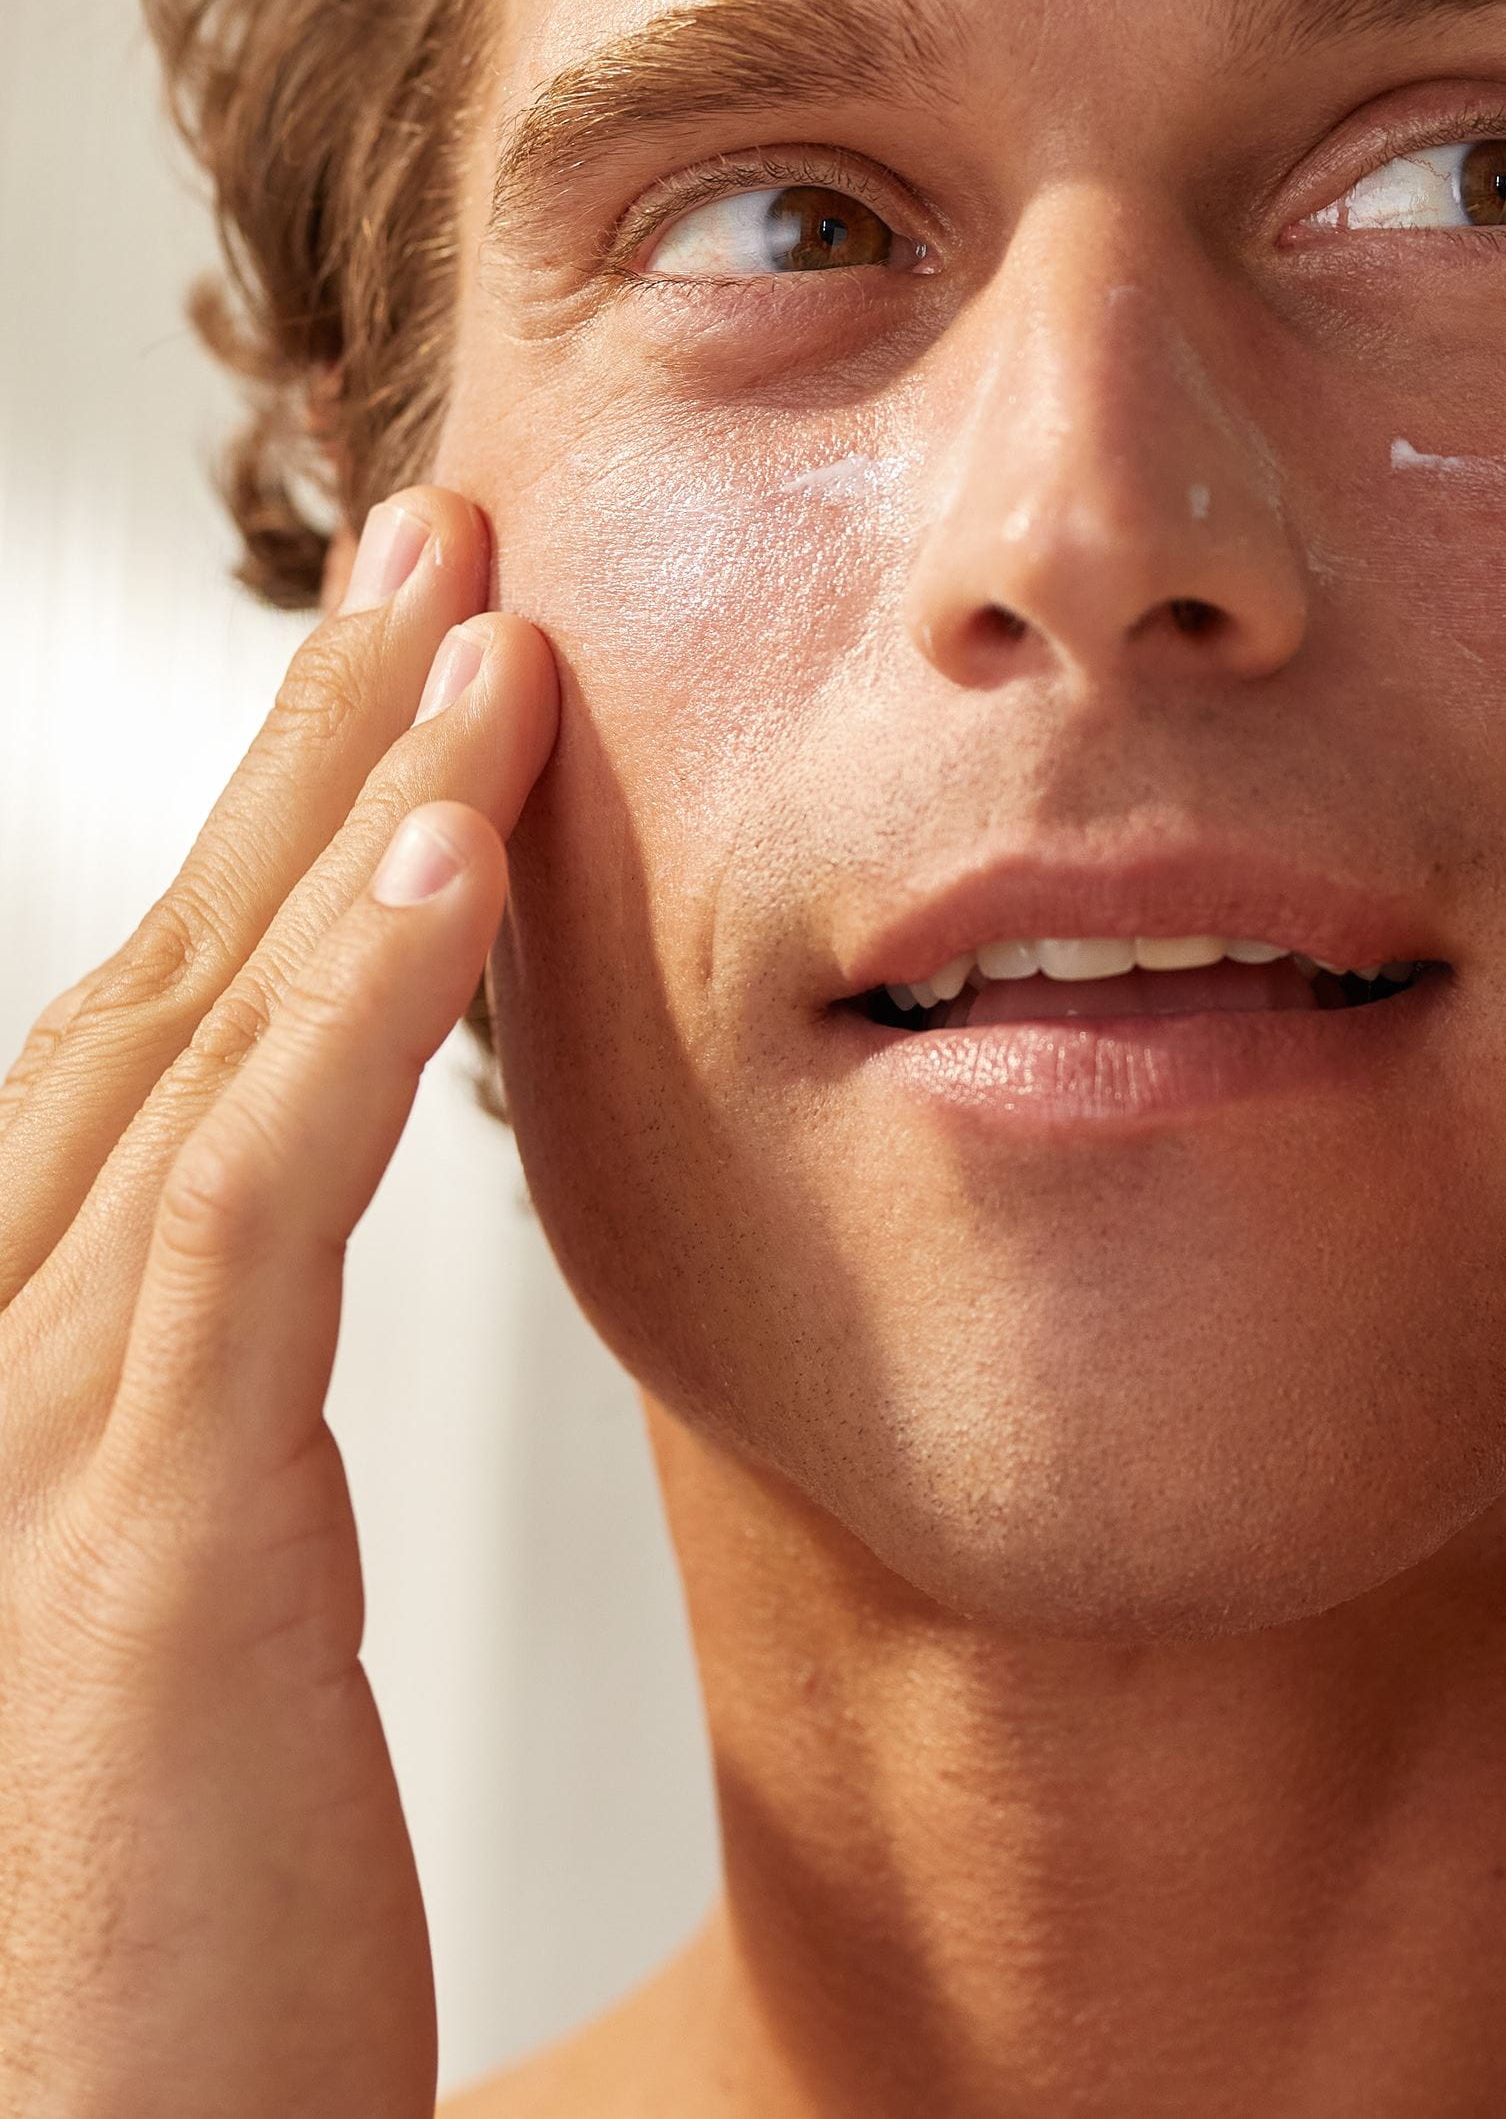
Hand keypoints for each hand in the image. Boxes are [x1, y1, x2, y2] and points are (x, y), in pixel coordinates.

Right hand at [0, 492, 555, 2118]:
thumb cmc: (183, 1942)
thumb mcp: (207, 1617)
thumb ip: (218, 1424)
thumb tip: (293, 1243)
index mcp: (39, 1379)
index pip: (165, 1041)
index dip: (284, 828)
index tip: (424, 659)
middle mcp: (2, 1374)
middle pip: (163, 982)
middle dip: (305, 743)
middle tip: (443, 541)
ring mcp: (39, 1453)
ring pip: (199, 1050)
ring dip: (348, 813)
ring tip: (479, 621)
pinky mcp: (139, 1559)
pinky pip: (248, 1219)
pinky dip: (347, 1020)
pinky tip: (443, 863)